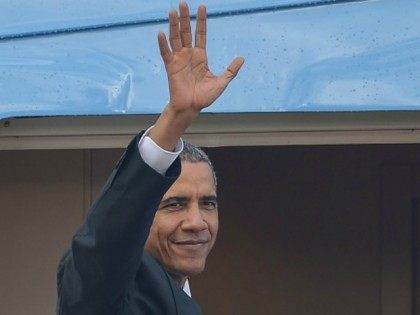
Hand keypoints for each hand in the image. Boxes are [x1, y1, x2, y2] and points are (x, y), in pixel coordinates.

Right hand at [151, 2, 243, 149]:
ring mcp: (179, 60)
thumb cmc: (205, 97)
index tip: (201, 7)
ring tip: (172, 12)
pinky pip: (166, 53)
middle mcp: (189, 55)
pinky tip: (162, 33)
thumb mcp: (221, 82)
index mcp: (200, 56)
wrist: (191, 108)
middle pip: (186, 32)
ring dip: (173, 25)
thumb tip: (242, 58)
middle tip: (183, 2)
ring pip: (175, 38)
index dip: (201, 21)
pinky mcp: (171, 67)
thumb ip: (230, 71)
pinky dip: (163, 44)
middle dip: (185, 18)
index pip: (200, 34)